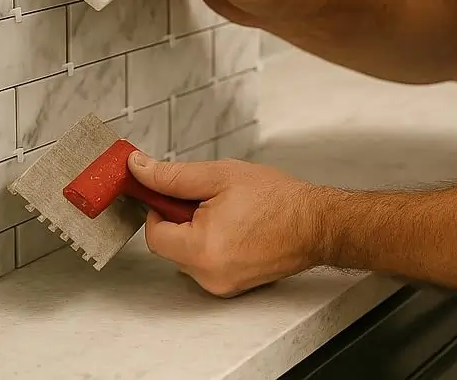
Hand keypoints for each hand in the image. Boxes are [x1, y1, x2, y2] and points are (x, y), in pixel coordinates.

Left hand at [127, 151, 327, 295]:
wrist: (316, 223)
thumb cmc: (277, 199)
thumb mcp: (220, 175)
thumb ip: (174, 175)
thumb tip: (140, 169)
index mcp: (201, 249)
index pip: (154, 234)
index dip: (159, 208)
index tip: (171, 193)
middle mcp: (208, 275)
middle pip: (172, 246)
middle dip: (183, 219)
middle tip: (211, 199)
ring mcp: (221, 285)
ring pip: (189, 255)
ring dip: (199, 232)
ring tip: (230, 213)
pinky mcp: (233, 287)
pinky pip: (207, 263)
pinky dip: (214, 244)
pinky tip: (237, 227)